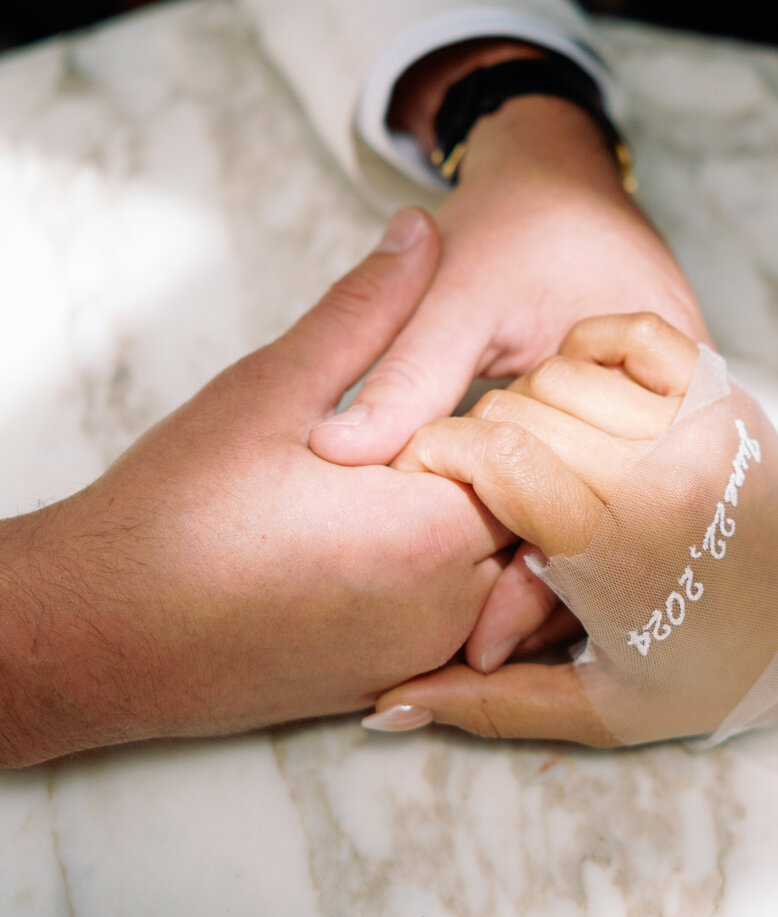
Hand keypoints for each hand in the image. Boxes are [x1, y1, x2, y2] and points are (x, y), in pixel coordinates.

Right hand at [0, 210, 513, 767]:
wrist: (100, 633)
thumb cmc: (172, 514)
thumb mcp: (270, 389)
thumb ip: (365, 311)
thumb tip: (420, 233)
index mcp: (428, 533)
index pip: (539, 459)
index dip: (519, 408)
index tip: (477, 374)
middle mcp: (445, 611)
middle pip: (539, 524)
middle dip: (519, 467)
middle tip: (464, 416)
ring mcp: (422, 656)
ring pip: (513, 580)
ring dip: (498, 526)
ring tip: (431, 475)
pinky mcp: (395, 683)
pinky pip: (473, 629)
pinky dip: (470, 582)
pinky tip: (410, 539)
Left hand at [309, 42, 706, 671]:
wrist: (561, 182)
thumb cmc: (524, 224)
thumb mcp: (466, 288)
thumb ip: (405, 370)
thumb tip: (338, 453)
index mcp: (663, 381)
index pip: (598, 511)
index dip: (532, 582)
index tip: (470, 645)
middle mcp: (675, 424)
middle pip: (610, 548)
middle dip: (537, 610)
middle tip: (459, 670)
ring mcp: (656, 439)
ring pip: (601, 542)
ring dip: (539, 593)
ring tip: (461, 657)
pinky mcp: (625, 444)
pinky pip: (589, 514)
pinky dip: (540, 548)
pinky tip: (482, 593)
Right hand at [368, 315, 777, 745]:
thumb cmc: (717, 674)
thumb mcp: (602, 711)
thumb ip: (489, 707)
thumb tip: (386, 707)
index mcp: (618, 551)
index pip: (493, 456)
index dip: (434, 456)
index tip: (420, 478)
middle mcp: (657, 474)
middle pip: (517, 409)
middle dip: (477, 439)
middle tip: (483, 486)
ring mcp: (697, 425)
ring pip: (563, 370)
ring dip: (531, 402)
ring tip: (540, 454)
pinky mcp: (724, 392)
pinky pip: (630, 332)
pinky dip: (590, 347)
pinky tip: (586, 394)